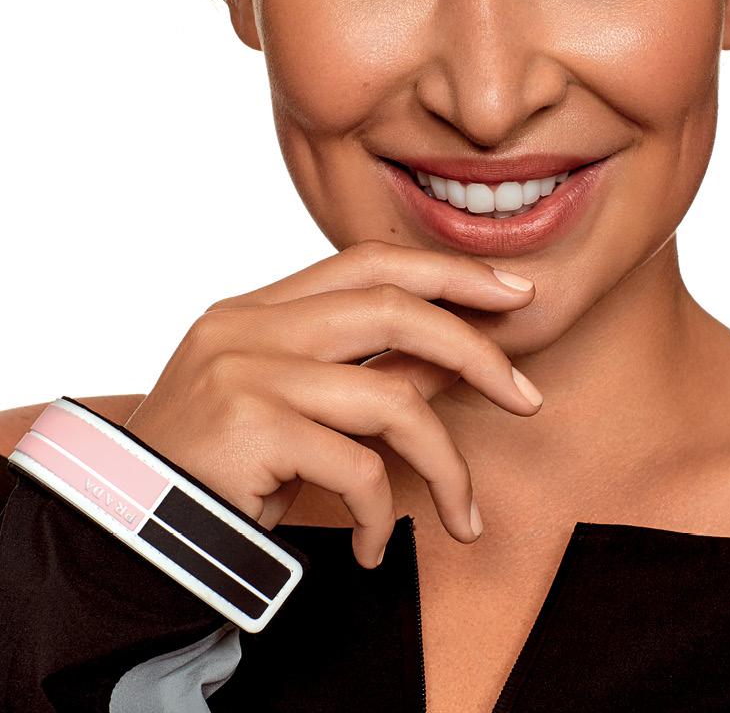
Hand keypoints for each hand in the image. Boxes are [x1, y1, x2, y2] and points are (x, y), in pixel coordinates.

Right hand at [123, 240, 540, 566]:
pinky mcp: (250, 430)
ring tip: (465, 515)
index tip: (513, 292)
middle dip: (476, 350)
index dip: (448, 271)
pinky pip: (360, 466)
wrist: (123, 534)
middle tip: (527, 396)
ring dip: (446, 463)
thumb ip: (362, 376)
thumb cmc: (217, 472)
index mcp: (257, 309)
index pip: (368, 261)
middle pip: (392, 308)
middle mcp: (248, 327)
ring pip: (391, 397)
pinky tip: (374, 545)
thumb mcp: (291, 410)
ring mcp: (244, 372)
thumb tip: (455, 361)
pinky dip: (383, 513)